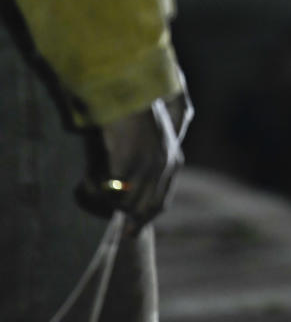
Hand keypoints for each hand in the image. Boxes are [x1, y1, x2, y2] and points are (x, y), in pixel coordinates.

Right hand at [76, 86, 193, 234]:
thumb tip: (127, 190)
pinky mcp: (127, 160)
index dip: (143, 220)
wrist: (127, 88)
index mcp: (172, 161)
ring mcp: (147, 164)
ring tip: (87, 184)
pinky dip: (92, 190)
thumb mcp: (149, 140)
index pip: (159, 204)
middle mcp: (164, 166)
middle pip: (141, 210)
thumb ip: (147, 163)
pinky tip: (85, 180)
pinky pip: (108, 192)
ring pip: (122, 204)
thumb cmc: (132, 112)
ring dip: (101, 200)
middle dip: (116, 212)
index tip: (129, 234)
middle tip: (94, 201)